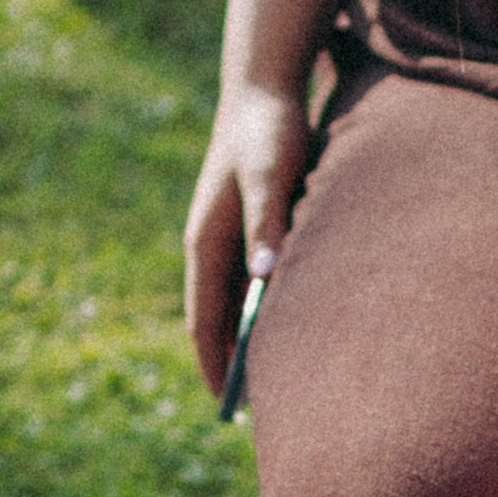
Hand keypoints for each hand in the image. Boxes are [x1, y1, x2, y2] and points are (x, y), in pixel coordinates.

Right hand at [184, 82, 310, 393]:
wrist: (267, 87)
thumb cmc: (269, 132)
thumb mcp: (271, 176)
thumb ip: (269, 225)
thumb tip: (264, 279)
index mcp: (205, 242)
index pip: (203, 319)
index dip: (213, 362)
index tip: (227, 404)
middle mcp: (212, 246)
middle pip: (218, 319)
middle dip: (233, 362)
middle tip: (259, 409)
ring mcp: (231, 239)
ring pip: (236, 304)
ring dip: (250, 340)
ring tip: (278, 380)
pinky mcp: (253, 229)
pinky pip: (254, 284)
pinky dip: (266, 312)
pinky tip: (294, 330)